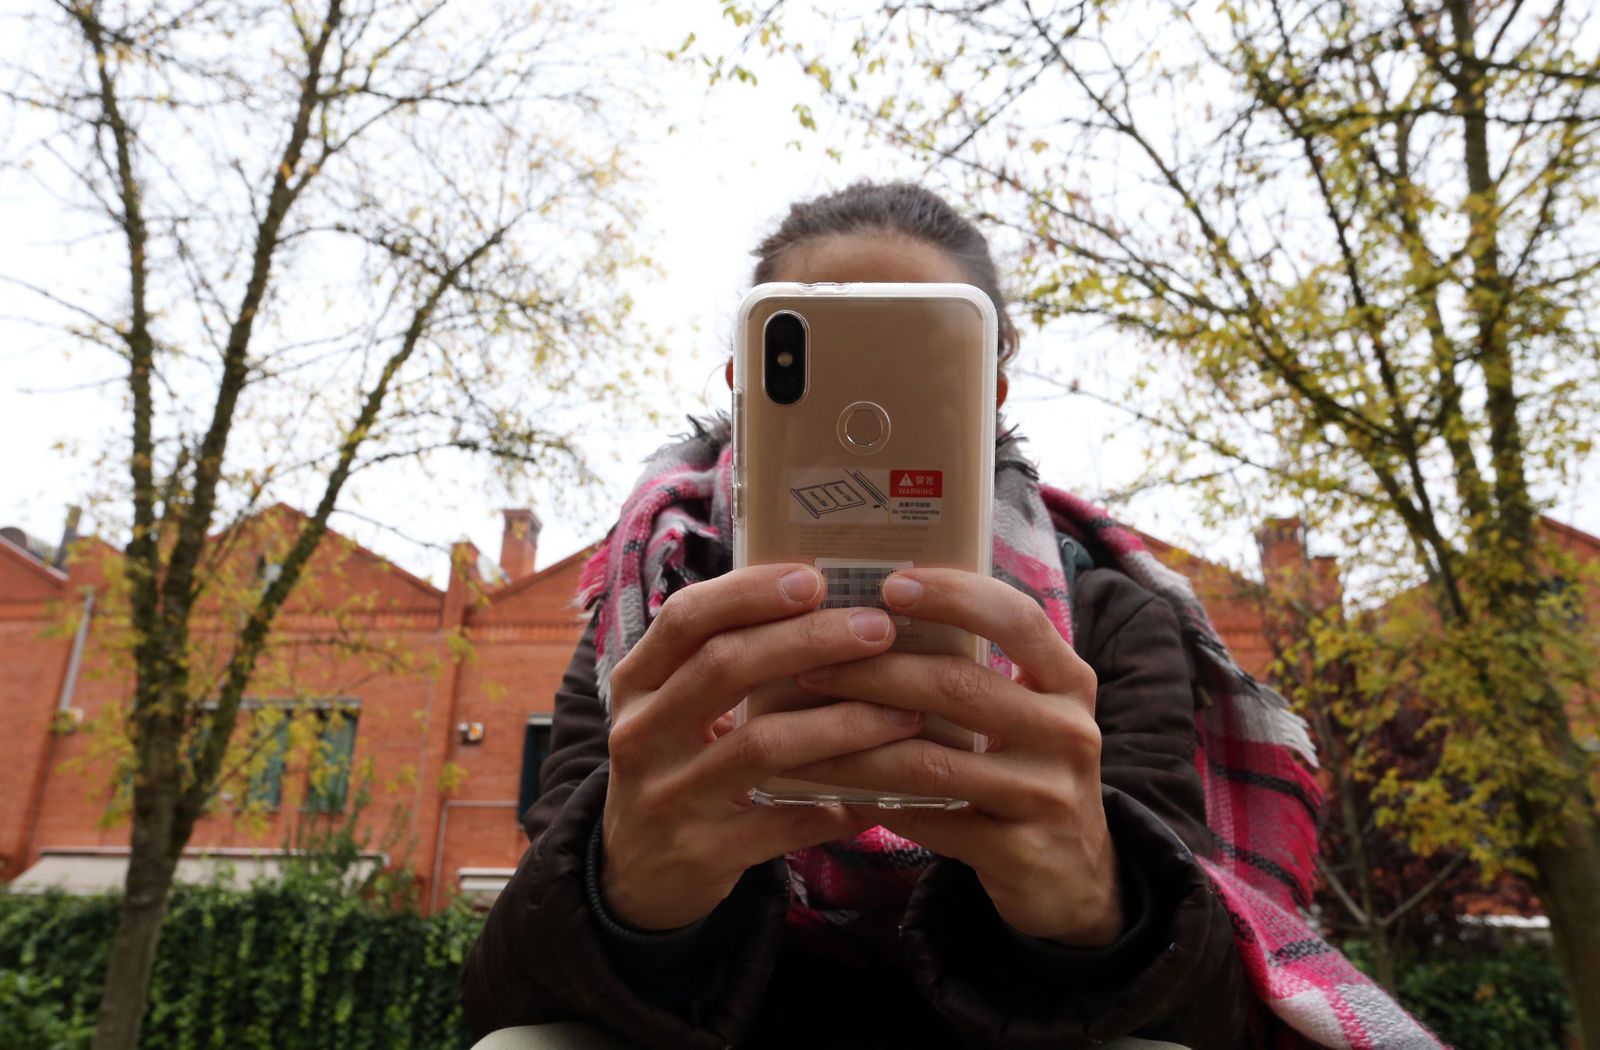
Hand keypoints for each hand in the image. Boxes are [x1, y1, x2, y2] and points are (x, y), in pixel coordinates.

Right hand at [601, 563, 926, 929]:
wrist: (636, 874)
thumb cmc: (677, 764)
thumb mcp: (674, 708)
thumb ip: (724, 660)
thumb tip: (822, 598)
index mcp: (637, 683)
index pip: (685, 618)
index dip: (749, 592)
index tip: (815, 577)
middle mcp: (642, 734)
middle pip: (725, 667)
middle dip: (809, 641)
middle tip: (878, 630)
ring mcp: (667, 796)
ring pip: (762, 745)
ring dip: (842, 724)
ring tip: (904, 712)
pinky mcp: (701, 852)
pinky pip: (784, 822)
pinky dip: (838, 806)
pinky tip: (884, 794)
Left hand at [784, 568, 1122, 946]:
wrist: (1075, 876)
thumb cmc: (1026, 772)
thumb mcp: (1025, 714)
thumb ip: (975, 671)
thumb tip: (871, 619)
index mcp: (1069, 681)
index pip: (1017, 619)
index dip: (954, 596)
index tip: (888, 585)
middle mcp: (1068, 731)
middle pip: (960, 686)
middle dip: (875, 672)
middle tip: (811, 666)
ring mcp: (1048, 795)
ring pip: (933, 761)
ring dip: (856, 743)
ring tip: (802, 731)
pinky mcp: (1020, 852)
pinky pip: (929, 819)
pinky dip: (873, 800)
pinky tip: (830, 787)